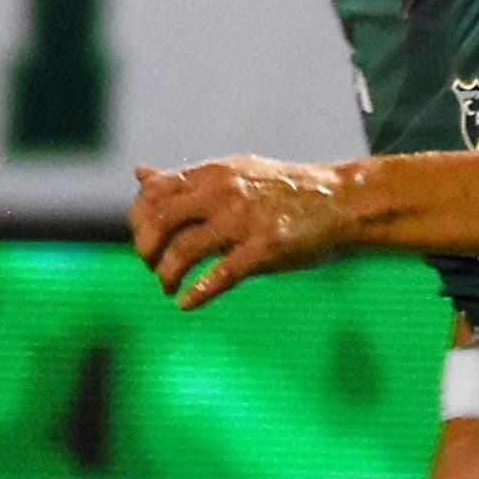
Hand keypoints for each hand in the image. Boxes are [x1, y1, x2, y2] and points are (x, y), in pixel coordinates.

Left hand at [129, 156, 361, 305]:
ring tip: (167, 287)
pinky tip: (185, 304)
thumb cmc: (284, 191)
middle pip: (160, 221)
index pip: (153, 193)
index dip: (138, 220)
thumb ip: (186, 180)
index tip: (145, 240)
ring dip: (165, 276)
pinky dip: (196, 294)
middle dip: (146, 250)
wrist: (340, 200)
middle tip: (151, 266)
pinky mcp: (264, 250)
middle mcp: (223, 193)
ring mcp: (243, 221)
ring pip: (182, 251)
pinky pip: (219, 275)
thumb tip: (139, 175)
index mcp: (213, 174)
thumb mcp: (232, 174)